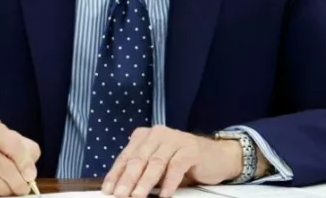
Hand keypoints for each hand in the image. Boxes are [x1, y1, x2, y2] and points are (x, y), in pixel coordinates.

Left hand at [101, 126, 242, 197]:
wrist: (217, 156)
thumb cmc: (182, 163)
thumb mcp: (158, 166)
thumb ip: (142, 171)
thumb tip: (122, 189)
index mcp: (145, 136)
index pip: (126, 156)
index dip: (116, 174)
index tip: (108, 190)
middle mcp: (157, 134)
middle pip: (138, 159)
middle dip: (127, 179)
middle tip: (119, 195)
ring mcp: (174, 139)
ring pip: (155, 163)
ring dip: (145, 182)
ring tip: (136, 196)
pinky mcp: (190, 149)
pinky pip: (176, 166)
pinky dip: (169, 182)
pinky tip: (164, 194)